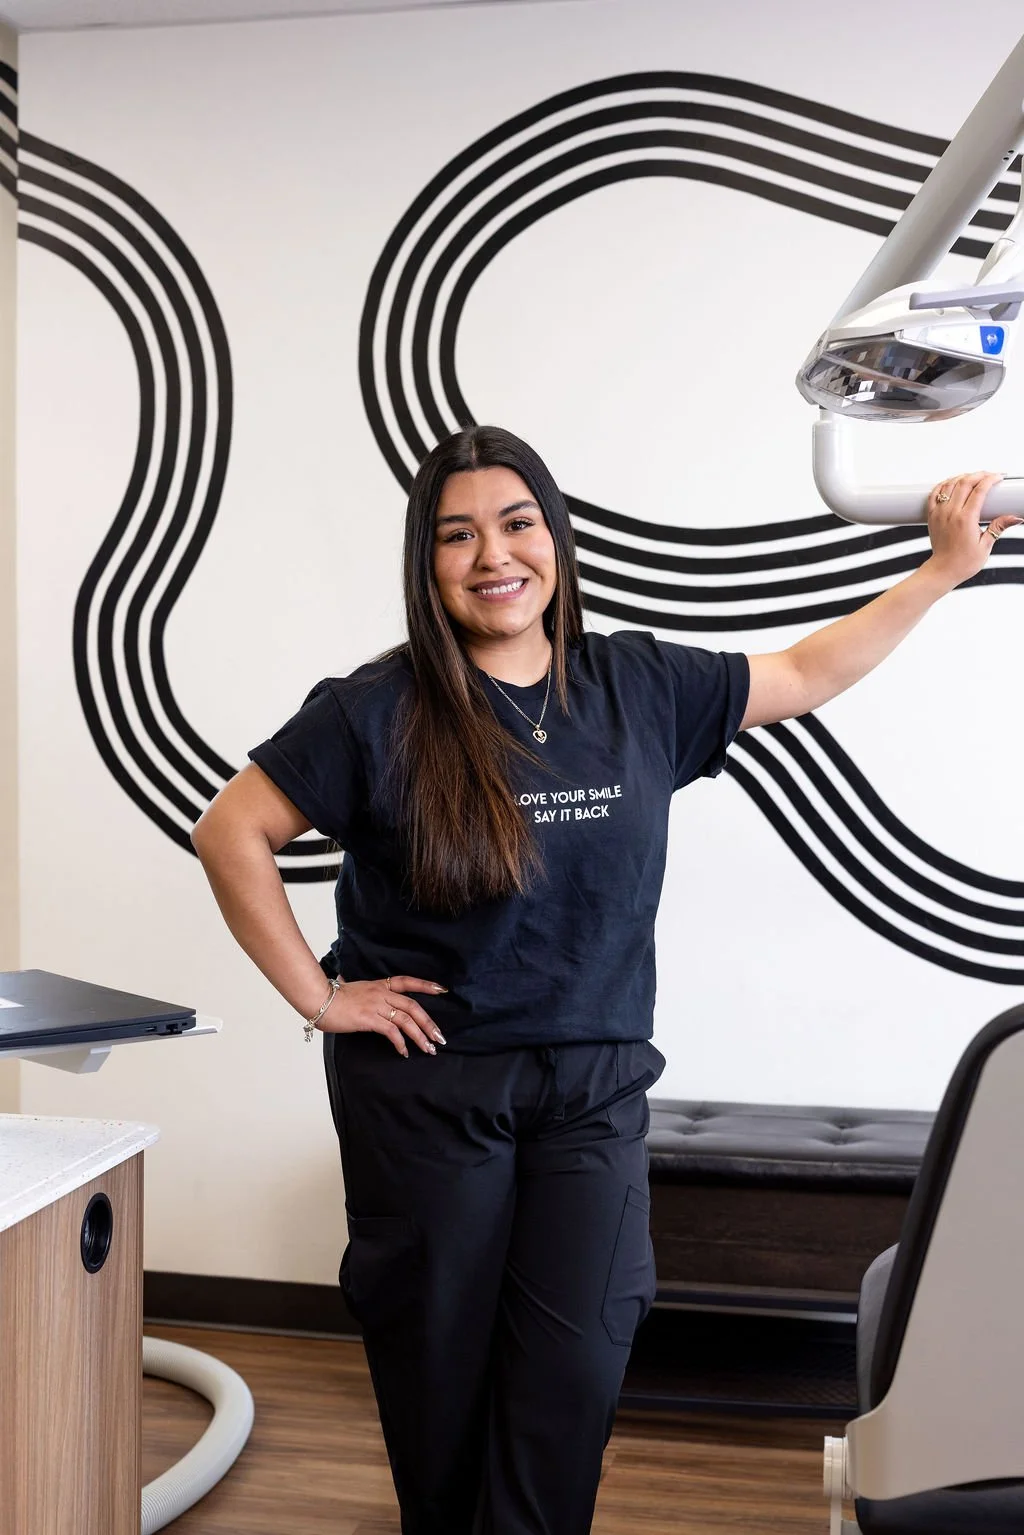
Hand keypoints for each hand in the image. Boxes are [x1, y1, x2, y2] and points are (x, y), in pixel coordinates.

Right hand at [318, 974, 447, 1056]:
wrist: (319, 999)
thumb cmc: (331, 996)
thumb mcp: (352, 988)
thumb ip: (362, 991)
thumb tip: (354, 986)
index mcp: (379, 985)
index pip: (407, 981)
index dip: (425, 985)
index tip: (442, 990)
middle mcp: (381, 994)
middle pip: (413, 1007)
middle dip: (429, 1023)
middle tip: (440, 1038)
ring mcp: (376, 1006)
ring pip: (406, 1021)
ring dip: (420, 1036)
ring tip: (429, 1049)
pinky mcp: (369, 1019)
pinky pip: (392, 1032)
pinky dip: (400, 1043)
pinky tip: (404, 1052)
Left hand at [925, 471, 1023, 589]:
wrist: (943, 571)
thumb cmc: (964, 562)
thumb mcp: (986, 545)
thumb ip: (998, 527)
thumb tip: (1016, 518)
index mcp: (965, 520)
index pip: (979, 490)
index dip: (990, 480)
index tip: (999, 477)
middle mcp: (950, 513)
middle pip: (964, 483)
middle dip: (979, 474)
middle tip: (989, 475)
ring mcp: (939, 513)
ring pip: (949, 485)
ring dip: (962, 476)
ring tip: (974, 477)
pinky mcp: (932, 516)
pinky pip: (935, 493)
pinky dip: (944, 484)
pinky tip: (952, 483)